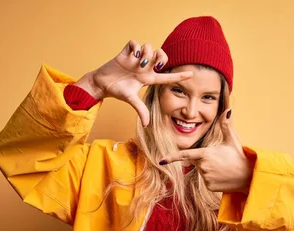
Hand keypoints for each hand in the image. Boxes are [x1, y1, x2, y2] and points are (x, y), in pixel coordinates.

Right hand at [74, 40, 192, 125]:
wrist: (101, 83)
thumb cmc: (117, 90)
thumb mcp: (130, 99)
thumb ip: (140, 109)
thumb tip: (146, 125)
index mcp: (148, 78)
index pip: (167, 76)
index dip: (179, 76)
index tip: (191, 74)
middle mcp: (144, 67)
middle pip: (161, 56)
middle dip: (162, 57)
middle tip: (156, 65)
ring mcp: (135, 58)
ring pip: (149, 47)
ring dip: (147, 54)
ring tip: (139, 63)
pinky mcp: (126, 52)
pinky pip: (135, 43)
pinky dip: (135, 48)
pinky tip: (132, 56)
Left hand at [160, 110, 253, 193]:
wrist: (249, 177)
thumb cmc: (240, 157)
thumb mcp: (232, 140)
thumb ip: (226, 126)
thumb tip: (228, 110)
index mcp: (205, 154)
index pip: (185, 155)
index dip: (171, 157)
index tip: (161, 160)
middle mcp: (203, 166)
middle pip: (196, 162)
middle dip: (205, 160)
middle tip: (221, 160)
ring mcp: (206, 178)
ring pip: (202, 172)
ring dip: (209, 169)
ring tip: (224, 168)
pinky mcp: (209, 187)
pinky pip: (206, 181)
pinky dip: (213, 179)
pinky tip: (223, 177)